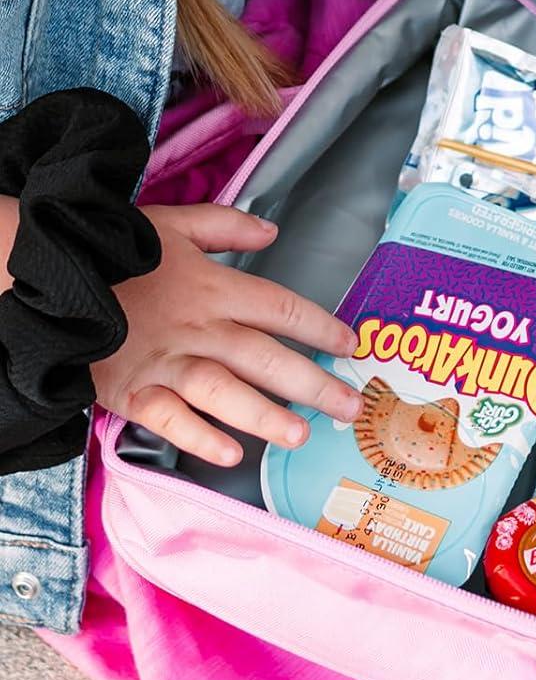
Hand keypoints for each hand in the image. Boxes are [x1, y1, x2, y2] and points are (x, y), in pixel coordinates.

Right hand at [93, 204, 361, 466]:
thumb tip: (271, 229)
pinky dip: (198, 438)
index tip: (350, 345)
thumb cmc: (109, 251)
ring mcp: (164, 362)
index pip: (280, 308)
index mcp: (213, 288)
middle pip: (265, 358)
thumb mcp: (171, 224)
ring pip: (224, 392)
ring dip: (264, 416)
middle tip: (351, 408)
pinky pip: (169, 420)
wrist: (42, 277)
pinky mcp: (130, 391)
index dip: (320, 327)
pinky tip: (230, 455)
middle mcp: (197, 328)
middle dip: (313, 384)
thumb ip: (225, 226)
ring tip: (300, 436)